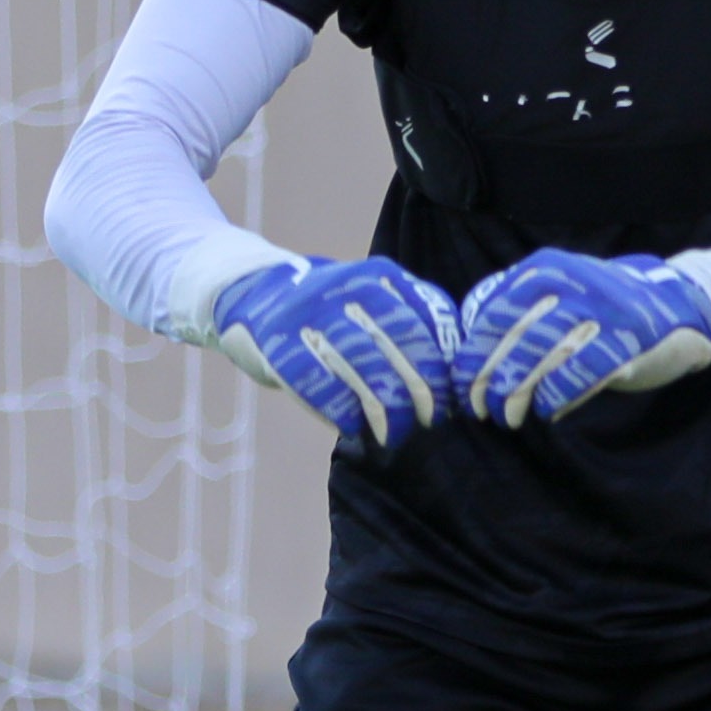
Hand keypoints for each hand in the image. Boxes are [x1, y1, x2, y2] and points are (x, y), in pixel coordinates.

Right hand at [207, 256, 467, 446]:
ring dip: (384, 409)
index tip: (449, 404)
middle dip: (419, 395)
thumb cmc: (332, 308)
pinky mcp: (278, 342)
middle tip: (426, 424)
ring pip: (363, 368)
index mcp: (379, 275)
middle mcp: (346, 288)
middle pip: (398, 349)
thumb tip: (455, 375)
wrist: (255, 292)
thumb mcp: (374, 296)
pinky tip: (353, 428)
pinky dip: (341, 411)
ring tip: (394, 435)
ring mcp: (310, 313)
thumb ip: (414, 318)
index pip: (426, 326)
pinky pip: (319, 383)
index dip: (442, 372)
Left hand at [454, 250, 710, 424]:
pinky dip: (559, 395)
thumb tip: (464, 359)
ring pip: (546, 355)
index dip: (473, 357)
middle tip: (481, 411)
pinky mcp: (630, 337)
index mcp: (545, 269)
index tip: (460, 389)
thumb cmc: (598, 309)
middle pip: (516, 338)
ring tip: (508, 417)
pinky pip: (584, 371)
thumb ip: (515, 313)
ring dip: (520, 393)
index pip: (494, 316)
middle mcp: (573, 282)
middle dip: (491, 381)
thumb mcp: (556, 294)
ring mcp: (603, 308)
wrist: (676, 303)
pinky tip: (547, 411)